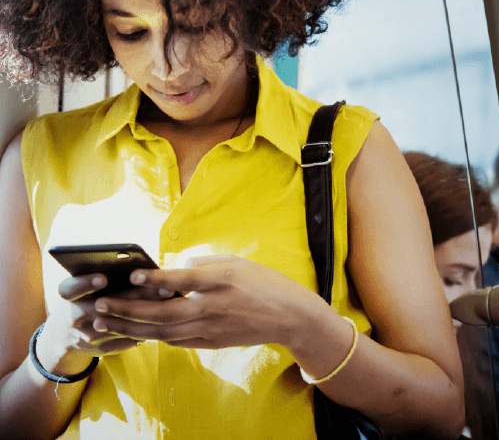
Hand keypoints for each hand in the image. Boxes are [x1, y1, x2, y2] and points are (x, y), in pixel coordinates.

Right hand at [38, 273, 173, 374]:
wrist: (63, 336)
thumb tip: (141, 266)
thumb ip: (103, 277)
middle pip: (104, 306)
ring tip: (169, 300)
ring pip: (120, 324)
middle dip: (135, 296)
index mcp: (68, 296)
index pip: (71, 289)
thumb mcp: (83, 287)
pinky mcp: (101, 348)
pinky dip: (146, 327)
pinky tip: (166, 316)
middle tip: (164, 287)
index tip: (103, 278)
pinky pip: (127, 338)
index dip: (86, 283)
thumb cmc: (83, 299)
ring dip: (146, 312)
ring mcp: (88, 335)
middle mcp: (74, 316)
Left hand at [92, 255, 324, 348]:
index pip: (183, 280)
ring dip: (131, 328)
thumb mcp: (238, 263)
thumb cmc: (265, 284)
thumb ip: (203, 264)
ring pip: (163, 332)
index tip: (133, 274)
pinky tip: (136, 330)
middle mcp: (214, 307)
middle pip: (163, 312)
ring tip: (106, 322)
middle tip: (101, 305)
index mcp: (222, 281)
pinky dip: (153, 336)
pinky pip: (176, 341)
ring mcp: (212, 329)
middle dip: (128, 310)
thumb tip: (174, 268)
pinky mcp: (212, 342)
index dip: (156, 278)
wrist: (290, 317)